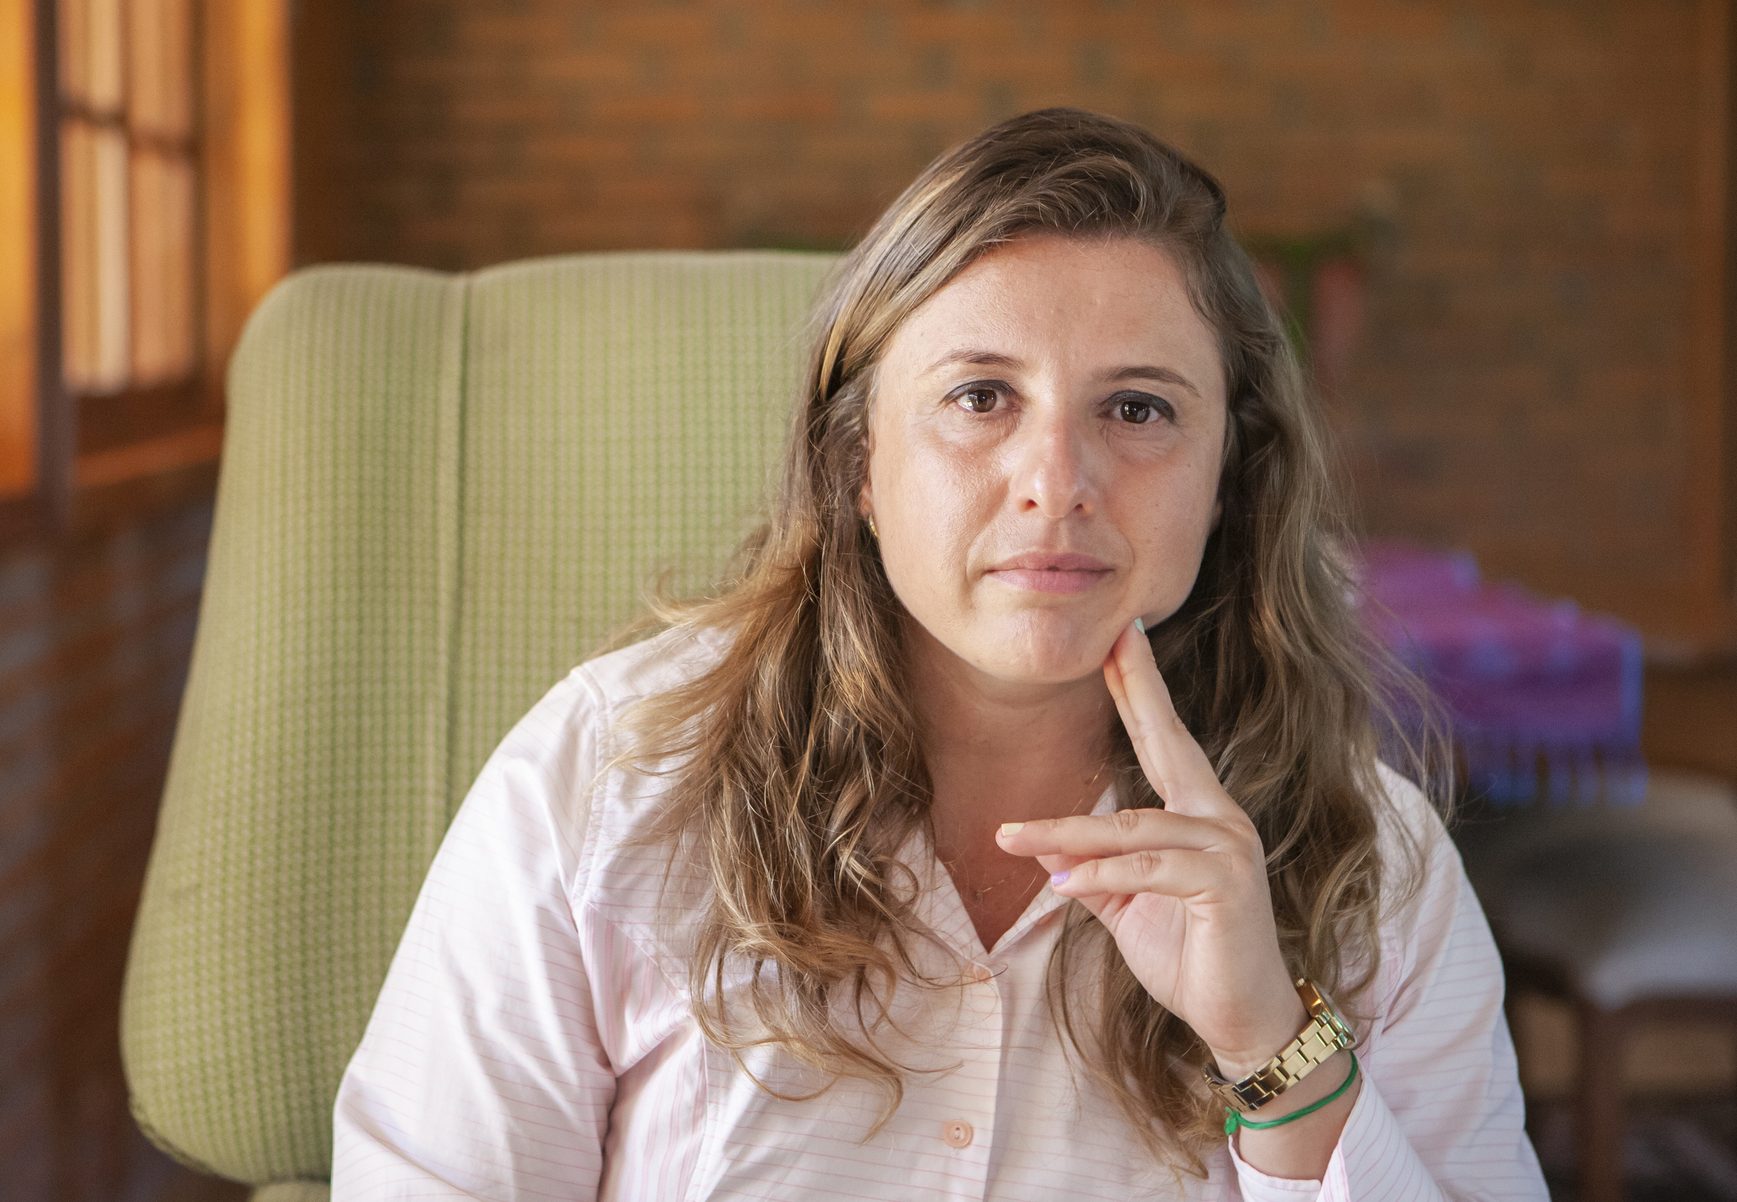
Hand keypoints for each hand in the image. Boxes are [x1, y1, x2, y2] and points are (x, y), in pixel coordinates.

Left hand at [995, 619, 1305, 1073]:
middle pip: (1170, 743)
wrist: (1239, 1017)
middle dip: (1138, 689)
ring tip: (1011, 839)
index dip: (1140, 692)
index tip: (1118, 643)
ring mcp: (1228, 848)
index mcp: (1199, 814)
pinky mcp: (1225, 883)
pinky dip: (1098, 874)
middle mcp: (1219, 819)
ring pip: (1131, 826)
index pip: (1165, 741)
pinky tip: (1060, 882)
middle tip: (1110, 641)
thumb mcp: (1130, 905)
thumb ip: (1099, 872)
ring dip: (1066, 834)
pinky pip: (1147, 868)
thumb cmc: (1190, 956)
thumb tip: (1051, 854)